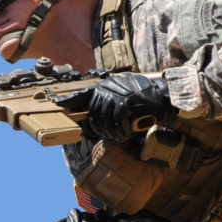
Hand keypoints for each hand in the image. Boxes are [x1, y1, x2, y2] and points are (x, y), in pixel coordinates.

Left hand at [56, 73, 174, 141]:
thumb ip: (108, 103)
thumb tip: (91, 120)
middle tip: (109, 135)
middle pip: (93, 111)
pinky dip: (120, 130)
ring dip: (110, 131)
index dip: (70, 99)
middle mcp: (108, 87)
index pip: (83, 93)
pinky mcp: (126, 101)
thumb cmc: (144, 101)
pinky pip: (116, 120)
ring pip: (104, 118)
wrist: (163, 97)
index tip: (57, 103)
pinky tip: (125, 133)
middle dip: (99, 127)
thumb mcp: (123, 98)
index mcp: (106, 85)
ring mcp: (117, 93)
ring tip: (119, 135)